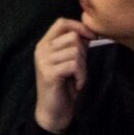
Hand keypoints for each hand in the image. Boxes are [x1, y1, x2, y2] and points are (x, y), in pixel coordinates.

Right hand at [33, 18, 96, 133]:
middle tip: (79, 69)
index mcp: (45, 44)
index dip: (79, 26)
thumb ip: (75, 46)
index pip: (61, 23)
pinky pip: (74, 65)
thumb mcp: (69, 62)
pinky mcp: (49, 73)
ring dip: (83, 68)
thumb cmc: (64, 86)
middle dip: (83, 53)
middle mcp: (41, 49)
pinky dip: (81, 76)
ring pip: (75, 52)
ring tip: (77, 78)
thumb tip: (88, 33)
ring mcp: (43, 61)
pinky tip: (76, 84)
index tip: (92, 37)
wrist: (53, 111)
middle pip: (72, 37)